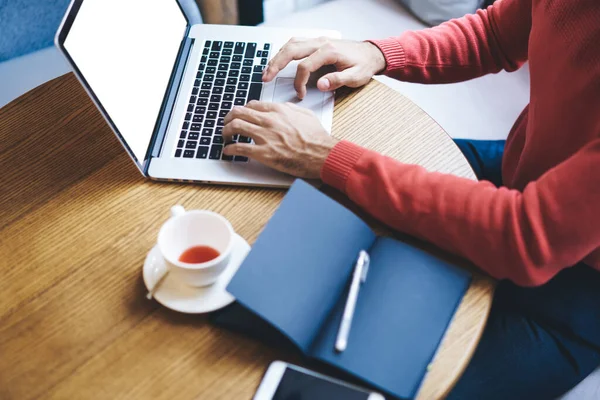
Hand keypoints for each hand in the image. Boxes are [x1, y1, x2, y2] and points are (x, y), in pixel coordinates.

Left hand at [222, 101, 338, 178]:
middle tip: (226, 124)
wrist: (322, 154)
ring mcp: (265, 136)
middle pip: (239, 113)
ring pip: (235, 127)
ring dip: (226, 131)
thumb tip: (282, 107)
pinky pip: (240, 147)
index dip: (242, 110)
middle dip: (228, 118)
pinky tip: (228, 150)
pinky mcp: (264, 153)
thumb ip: (290, 108)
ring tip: (224, 136)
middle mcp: (269, 120)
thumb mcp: (305, 114)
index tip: (239, 115)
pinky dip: (230, 148)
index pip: (252, 105)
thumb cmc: (316, 137)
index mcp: (278, 110)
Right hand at [262, 37, 385, 98]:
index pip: (305, 66)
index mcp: (329, 51)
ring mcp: (317, 41)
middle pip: (291, 50)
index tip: (300, 94)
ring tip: (267, 71)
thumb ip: (337, 80)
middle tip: (265, 78)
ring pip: (291, 44)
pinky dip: (284, 52)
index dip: (299, 82)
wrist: (371, 54)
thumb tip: (320, 85)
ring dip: (277, 57)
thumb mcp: (356, 77)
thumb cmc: (363, 65)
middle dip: (276, 64)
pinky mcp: (316, 43)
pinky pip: (295, 44)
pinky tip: (278, 61)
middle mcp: (320, 42)